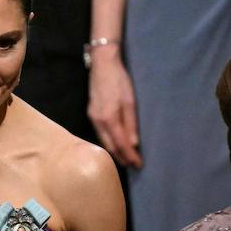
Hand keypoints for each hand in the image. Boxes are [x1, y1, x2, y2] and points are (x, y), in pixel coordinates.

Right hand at [86, 45, 142, 167]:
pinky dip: (109, 142)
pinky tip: (115, 144)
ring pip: (103, 141)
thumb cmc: (119, 80)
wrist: (102, 64)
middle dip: (121, 158)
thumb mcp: (130, 101)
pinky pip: (100, 134)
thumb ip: (131, 123)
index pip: (121, 144)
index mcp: (109, 118)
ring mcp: (92, 118)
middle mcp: (98, 121)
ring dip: (114, 152)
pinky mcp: (91, 114)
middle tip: (133, 166)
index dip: (130, 156)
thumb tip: (133, 144)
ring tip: (125, 158)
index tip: (139, 164)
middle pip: (109, 146)